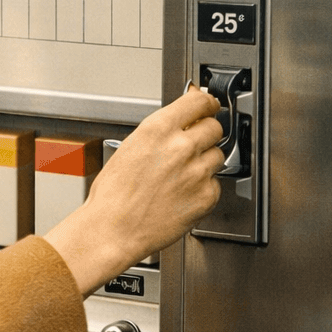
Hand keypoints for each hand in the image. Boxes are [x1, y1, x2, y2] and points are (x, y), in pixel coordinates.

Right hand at [45, 85, 224, 294]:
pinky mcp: (207, 196)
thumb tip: (179, 124)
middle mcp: (181, 147)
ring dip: (204, 161)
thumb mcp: (129, 149)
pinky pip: (215, 183)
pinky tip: (182, 193)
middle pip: (215, 127)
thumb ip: (159, 133)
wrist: (113, 230)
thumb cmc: (113, 195)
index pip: (199, 101)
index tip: (208, 106)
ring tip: (181, 175)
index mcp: (157, 130)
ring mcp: (197, 172)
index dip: (206, 103)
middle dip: (205, 133)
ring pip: (218, 155)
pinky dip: (203, 187)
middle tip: (193, 144)